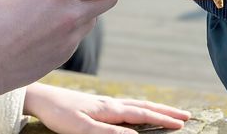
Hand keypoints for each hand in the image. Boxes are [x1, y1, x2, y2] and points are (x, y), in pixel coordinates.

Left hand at [24, 82, 190, 132]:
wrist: (40, 98)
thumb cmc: (59, 114)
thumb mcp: (82, 128)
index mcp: (110, 109)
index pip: (142, 114)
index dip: (163, 119)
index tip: (182, 123)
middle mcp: (110, 104)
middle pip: (144, 107)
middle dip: (165, 112)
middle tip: (186, 116)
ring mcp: (103, 103)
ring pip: (135, 105)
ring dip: (154, 109)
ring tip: (168, 113)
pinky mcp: (96, 105)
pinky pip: (125, 107)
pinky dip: (138, 109)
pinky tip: (136, 113)